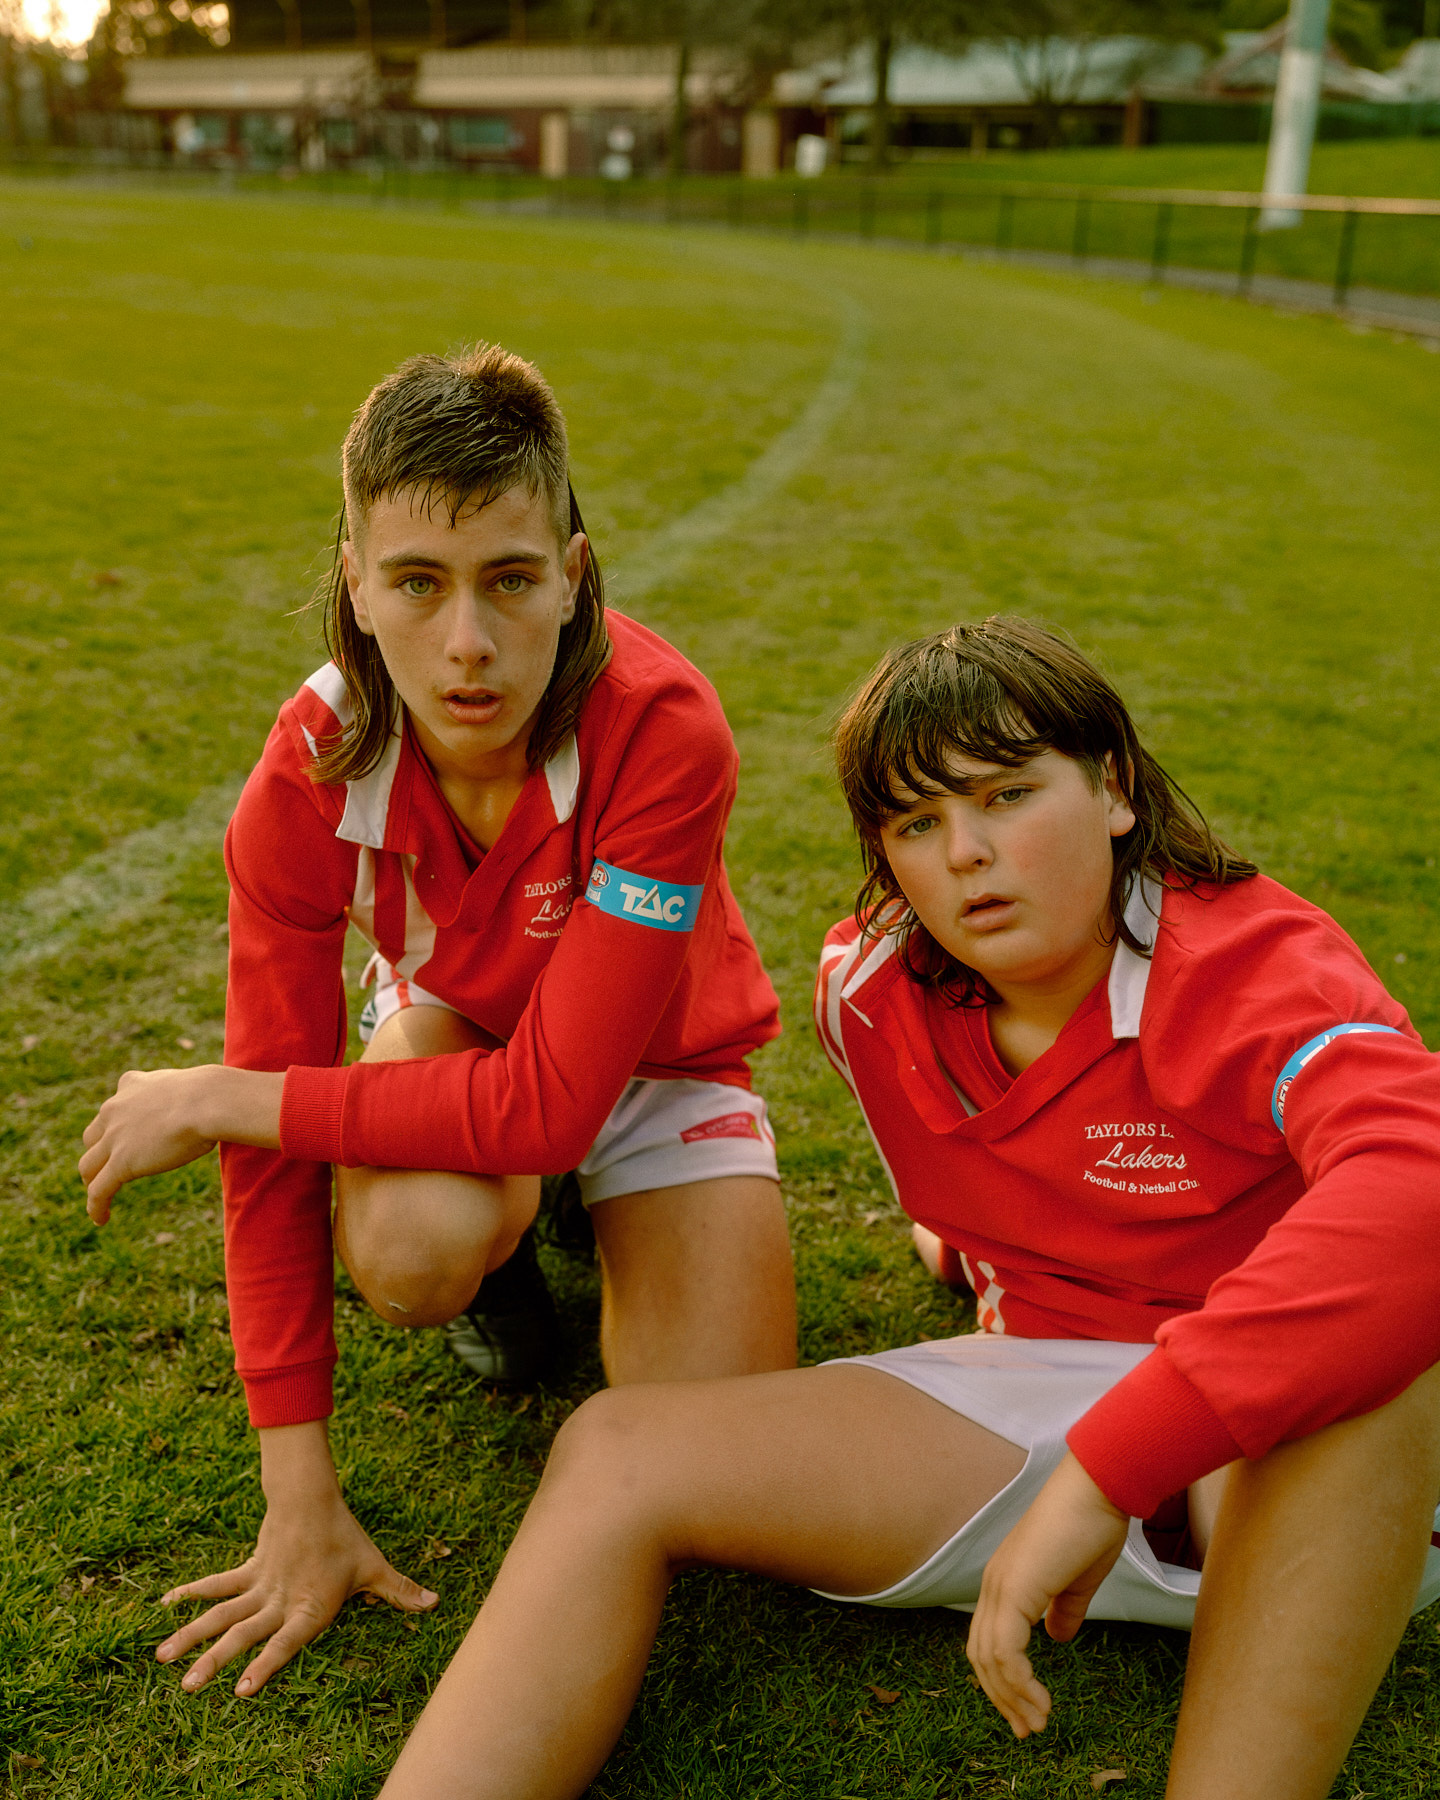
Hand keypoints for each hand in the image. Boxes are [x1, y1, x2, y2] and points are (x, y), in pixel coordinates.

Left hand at [79, 1064, 282, 1223]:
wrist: (210, 1101)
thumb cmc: (215, 1092)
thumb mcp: (198, 1084)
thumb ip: (195, 1094)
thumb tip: (228, 1099)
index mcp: (131, 1084)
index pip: (113, 1107)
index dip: (115, 1125)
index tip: (123, 1137)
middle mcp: (115, 1109)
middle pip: (93, 1136)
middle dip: (99, 1152)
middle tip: (109, 1168)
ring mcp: (114, 1137)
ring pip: (88, 1165)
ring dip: (93, 1180)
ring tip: (100, 1196)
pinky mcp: (120, 1163)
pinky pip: (98, 1190)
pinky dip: (96, 1206)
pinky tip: (101, 1219)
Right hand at [156, 1485, 438, 1696]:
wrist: (313, 1496)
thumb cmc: (345, 1537)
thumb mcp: (374, 1567)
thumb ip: (401, 1591)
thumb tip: (437, 1603)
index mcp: (309, 1607)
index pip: (286, 1642)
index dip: (266, 1666)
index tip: (242, 1690)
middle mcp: (280, 1601)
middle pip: (242, 1634)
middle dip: (214, 1661)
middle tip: (189, 1686)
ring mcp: (260, 1587)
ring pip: (220, 1614)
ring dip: (191, 1635)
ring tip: (163, 1657)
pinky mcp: (248, 1571)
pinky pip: (216, 1585)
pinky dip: (190, 1593)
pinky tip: (164, 1604)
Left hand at [966, 1452, 1129, 1738]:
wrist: (1098, 1488)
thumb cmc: (1092, 1525)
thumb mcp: (1077, 1580)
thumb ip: (1063, 1609)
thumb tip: (1056, 1638)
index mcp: (1005, 1582)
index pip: (989, 1641)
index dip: (1003, 1680)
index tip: (1028, 1711)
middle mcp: (993, 1584)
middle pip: (981, 1655)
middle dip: (1003, 1698)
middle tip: (1029, 1730)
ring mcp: (1000, 1585)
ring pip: (989, 1658)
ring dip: (1011, 1697)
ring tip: (1037, 1723)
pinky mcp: (1015, 1588)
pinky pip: (1005, 1649)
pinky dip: (1018, 1681)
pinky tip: (1040, 1699)